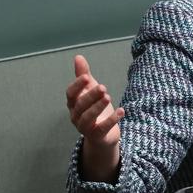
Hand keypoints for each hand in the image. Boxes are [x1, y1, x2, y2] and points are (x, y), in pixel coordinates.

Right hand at [66, 55, 123, 181]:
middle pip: (80, 105)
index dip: (77, 86)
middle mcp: (76, 116)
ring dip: (97, 107)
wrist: (103, 134)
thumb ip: (83, 75)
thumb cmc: (94, 109)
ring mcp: (85, 127)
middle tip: (103, 87)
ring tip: (108, 97)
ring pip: (87, 118)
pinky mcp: (97, 135)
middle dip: (90, 96)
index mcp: (73, 103)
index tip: (87, 77)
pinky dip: (111, 120)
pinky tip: (122, 111)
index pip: (70, 94)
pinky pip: (102, 128)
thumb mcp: (90, 90)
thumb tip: (78, 57)